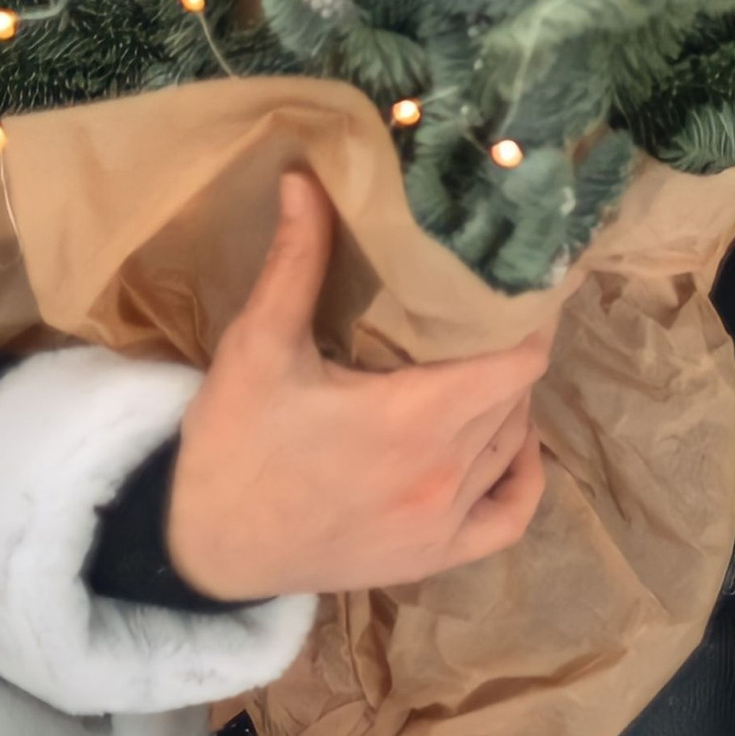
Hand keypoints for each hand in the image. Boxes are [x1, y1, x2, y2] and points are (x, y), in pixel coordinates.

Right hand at [166, 170, 550, 600]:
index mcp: (413, 418)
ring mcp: (440, 525)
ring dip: (509, 402)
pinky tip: (511, 446)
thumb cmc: (231, 443)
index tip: (529, 279)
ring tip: (485, 360)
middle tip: (494, 307)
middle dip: (512, 348)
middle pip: (516, 396)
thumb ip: (296, 260)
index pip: (518, 361)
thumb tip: (307, 174)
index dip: (533, 318)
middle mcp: (442, 474)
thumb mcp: (258, 345)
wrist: (201, 551)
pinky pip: (508, 520)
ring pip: (511, 446)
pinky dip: (521, 478)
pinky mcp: (429, 561)